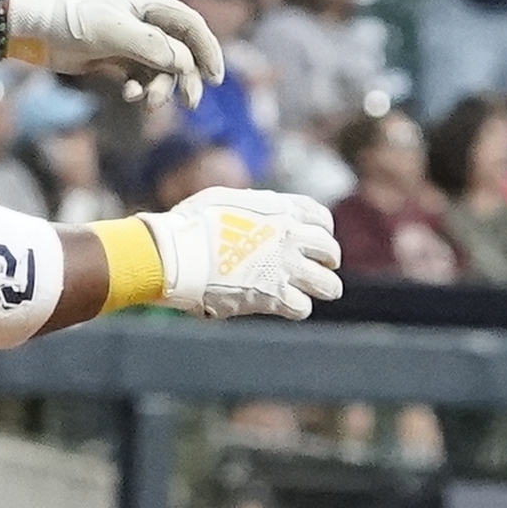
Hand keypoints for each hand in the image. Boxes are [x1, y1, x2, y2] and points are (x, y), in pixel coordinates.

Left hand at [6, 0, 222, 105]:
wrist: (30, 28)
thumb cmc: (69, 20)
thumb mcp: (112, 31)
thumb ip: (150, 46)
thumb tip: (183, 64)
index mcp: (148, 5)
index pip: (191, 26)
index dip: (207, 50)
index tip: (214, 78)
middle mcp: (144, 21)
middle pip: (180, 51)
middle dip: (186, 78)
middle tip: (191, 104)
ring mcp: (130, 40)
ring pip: (159, 68)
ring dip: (159, 88)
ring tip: (148, 104)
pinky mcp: (114, 57)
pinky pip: (139, 76)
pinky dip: (139, 89)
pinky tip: (129, 97)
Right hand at [139, 186, 344, 321]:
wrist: (176, 254)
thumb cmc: (189, 225)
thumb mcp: (224, 200)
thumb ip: (251, 208)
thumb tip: (255, 217)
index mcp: (281, 210)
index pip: (321, 218)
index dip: (320, 230)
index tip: (311, 238)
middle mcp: (291, 238)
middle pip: (330, 252)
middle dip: (326, 260)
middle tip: (315, 268)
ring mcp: (285, 268)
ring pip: (328, 285)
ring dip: (321, 288)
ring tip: (309, 291)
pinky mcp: (273, 296)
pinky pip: (302, 307)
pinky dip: (295, 308)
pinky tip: (283, 305)